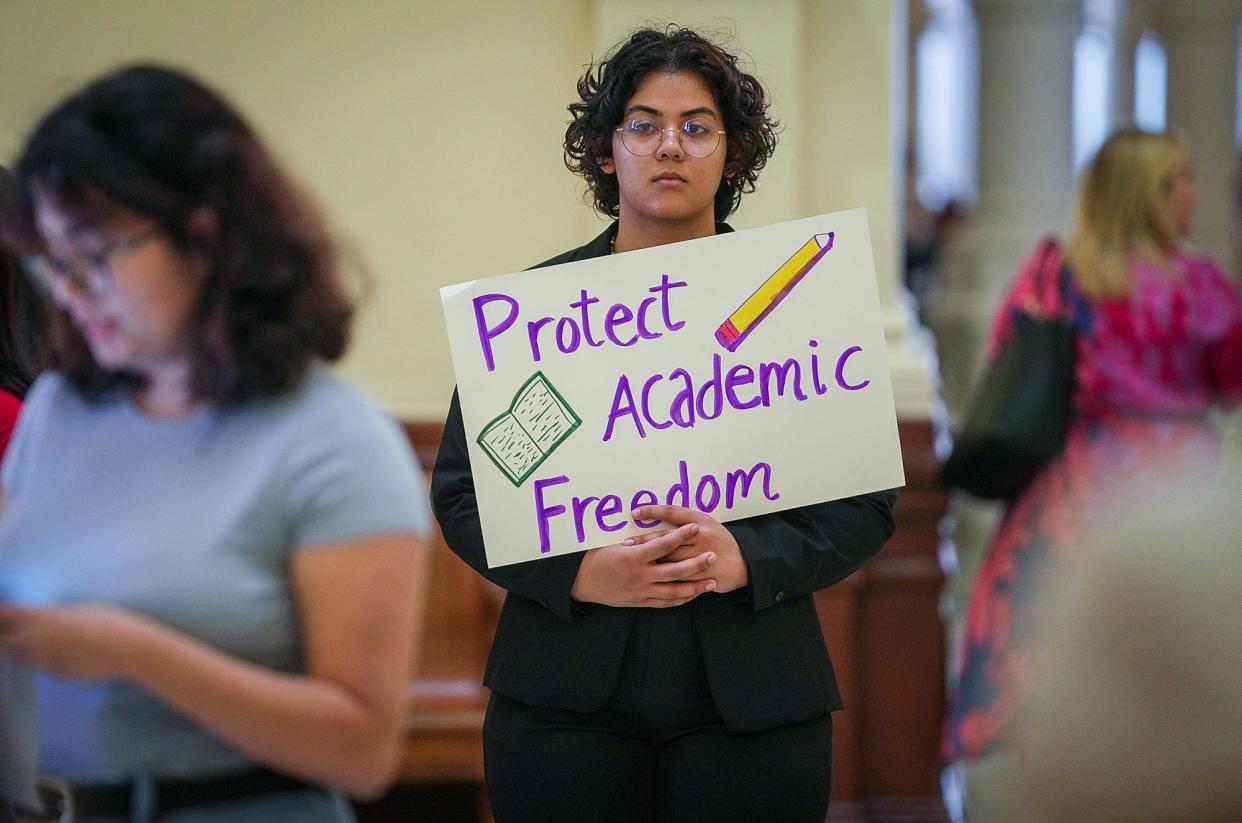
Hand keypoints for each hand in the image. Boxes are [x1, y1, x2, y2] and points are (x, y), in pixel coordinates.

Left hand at [0, 602, 160, 681]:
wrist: (131, 650)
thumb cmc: (111, 622)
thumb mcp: (81, 610)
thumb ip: (55, 615)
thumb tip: (42, 619)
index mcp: (43, 617)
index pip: (5, 614)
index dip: (1, 615)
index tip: (3, 614)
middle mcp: (37, 640)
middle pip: (3, 641)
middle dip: (5, 636)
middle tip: (13, 631)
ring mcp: (44, 660)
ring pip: (24, 654)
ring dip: (28, 648)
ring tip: (57, 639)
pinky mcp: (56, 675)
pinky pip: (46, 664)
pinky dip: (53, 659)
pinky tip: (77, 653)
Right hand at [571, 522, 717, 607]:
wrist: (582, 582)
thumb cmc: (596, 557)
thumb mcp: (612, 543)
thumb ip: (637, 539)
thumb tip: (656, 526)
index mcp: (632, 557)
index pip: (662, 544)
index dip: (680, 535)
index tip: (695, 527)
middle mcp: (639, 576)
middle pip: (674, 570)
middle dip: (696, 564)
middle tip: (712, 556)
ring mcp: (641, 591)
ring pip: (674, 591)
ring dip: (695, 587)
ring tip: (712, 582)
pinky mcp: (640, 602)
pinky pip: (665, 603)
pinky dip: (681, 599)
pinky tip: (693, 595)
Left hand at [632, 505, 749, 593]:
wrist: (743, 563)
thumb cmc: (720, 540)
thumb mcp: (707, 524)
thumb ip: (686, 521)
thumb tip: (658, 515)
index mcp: (701, 520)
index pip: (673, 512)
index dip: (653, 511)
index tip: (635, 512)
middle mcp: (702, 536)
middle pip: (667, 537)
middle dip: (644, 540)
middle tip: (625, 543)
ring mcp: (703, 556)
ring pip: (671, 558)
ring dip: (651, 560)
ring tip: (632, 560)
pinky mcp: (704, 574)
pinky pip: (680, 577)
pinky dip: (664, 577)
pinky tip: (649, 578)